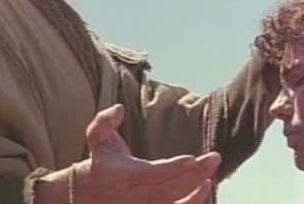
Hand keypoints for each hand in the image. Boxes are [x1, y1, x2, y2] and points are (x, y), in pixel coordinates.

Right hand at [76, 104, 220, 203]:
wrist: (88, 194)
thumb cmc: (100, 162)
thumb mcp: (97, 138)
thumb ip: (104, 121)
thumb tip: (120, 108)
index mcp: (123, 175)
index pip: (151, 174)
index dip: (172, 168)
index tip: (192, 159)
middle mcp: (135, 195)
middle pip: (170, 188)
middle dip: (194, 174)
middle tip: (215, 158)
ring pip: (175, 203)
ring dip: (196, 189)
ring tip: (212, 171)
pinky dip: (192, 202)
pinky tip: (205, 186)